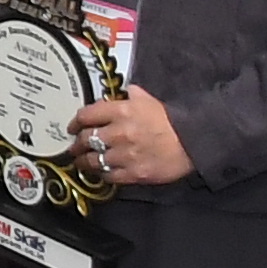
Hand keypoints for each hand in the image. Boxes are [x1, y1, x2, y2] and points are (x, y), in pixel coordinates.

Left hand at [70, 87, 190, 190]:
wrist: (194, 142)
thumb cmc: (173, 120)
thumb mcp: (150, 100)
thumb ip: (133, 94)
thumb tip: (125, 90)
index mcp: (121, 111)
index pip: (86, 115)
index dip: (75, 122)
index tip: (72, 127)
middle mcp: (118, 133)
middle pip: (85, 139)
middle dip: (76, 144)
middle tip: (73, 146)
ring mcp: (124, 155)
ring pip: (93, 160)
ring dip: (85, 161)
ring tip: (81, 162)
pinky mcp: (133, 174)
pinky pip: (109, 176)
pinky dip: (103, 175)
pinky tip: (101, 173)